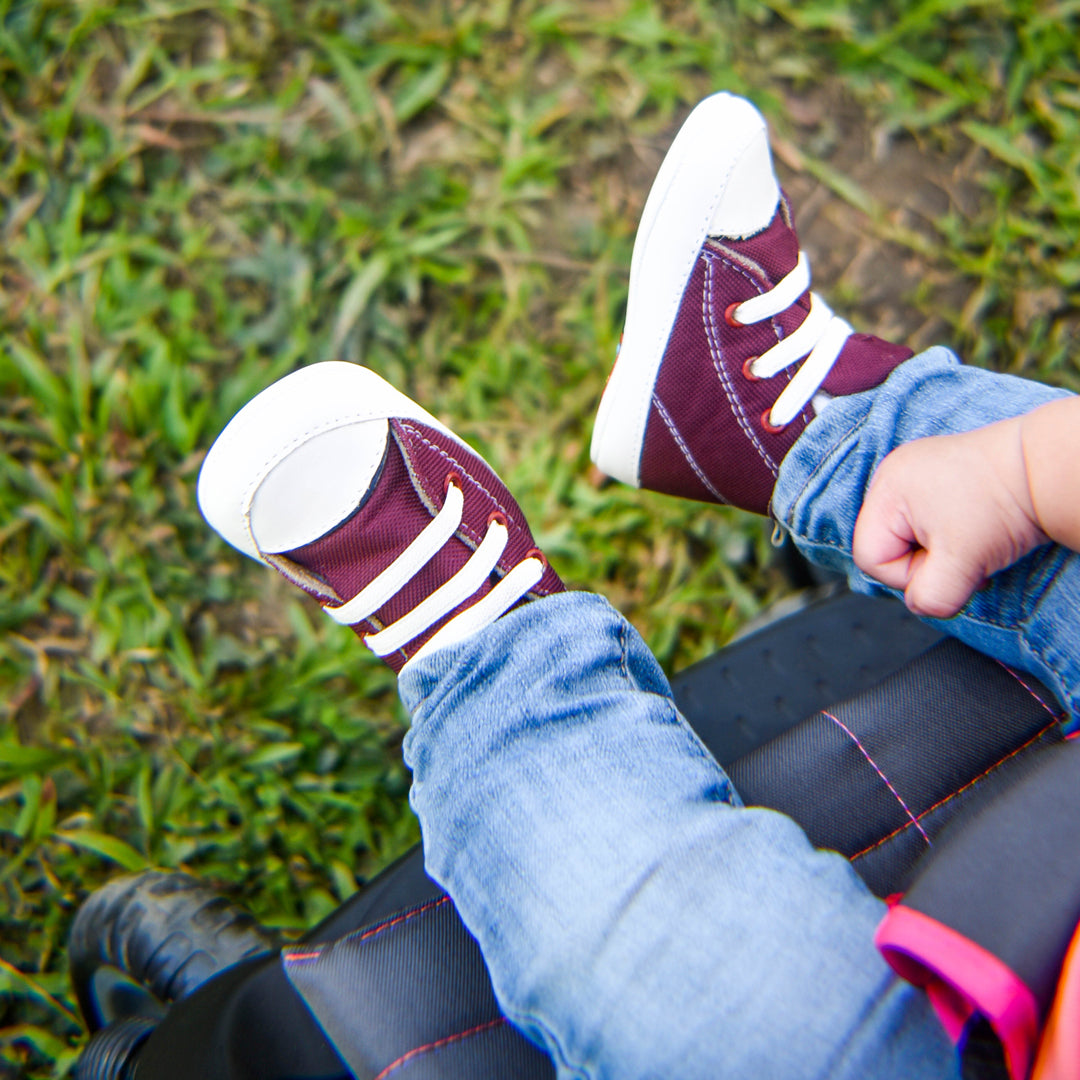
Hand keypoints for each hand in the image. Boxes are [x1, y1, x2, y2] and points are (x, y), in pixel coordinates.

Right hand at [852, 421, 1046, 618]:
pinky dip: (948, 534)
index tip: (950, 564)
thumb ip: (931, 596)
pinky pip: (924, 521)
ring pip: (907, 536)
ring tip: (972, 539)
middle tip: (964, 554)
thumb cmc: (1007, 499)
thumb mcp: (962, 562)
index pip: (871, 558)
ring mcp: (914, 471)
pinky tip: (972, 528)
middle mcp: (893, 475)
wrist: (1045, 467)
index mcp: (888, 490)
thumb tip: (921, 604)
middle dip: (926, 562)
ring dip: (939, 550)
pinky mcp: (935, 474)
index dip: (908, 574)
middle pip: (886, 547)